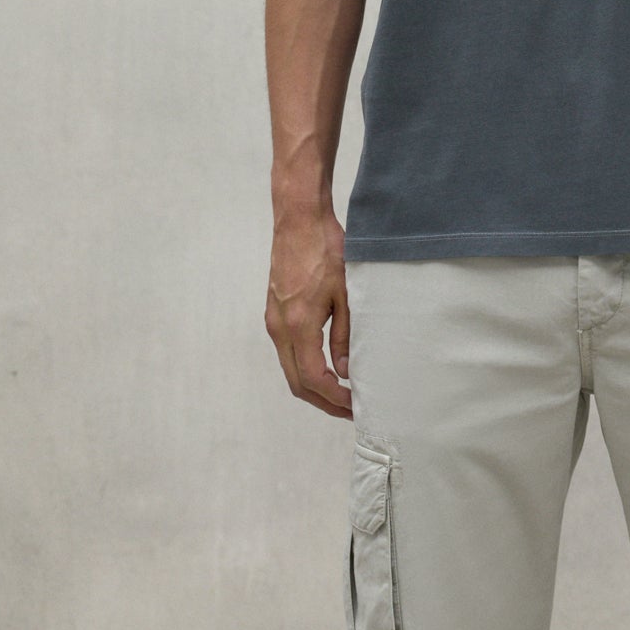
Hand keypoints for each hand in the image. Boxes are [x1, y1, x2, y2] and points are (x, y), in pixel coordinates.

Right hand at [265, 209, 352, 417]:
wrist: (299, 220)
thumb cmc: (325, 249)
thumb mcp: (346, 293)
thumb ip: (345, 334)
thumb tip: (346, 370)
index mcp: (298, 325)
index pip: (313, 379)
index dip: (335, 399)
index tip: (356, 405)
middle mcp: (279, 328)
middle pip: (297, 382)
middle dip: (324, 401)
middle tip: (351, 409)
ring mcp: (273, 321)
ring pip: (290, 369)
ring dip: (314, 386)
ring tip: (343, 392)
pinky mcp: (275, 313)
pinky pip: (288, 352)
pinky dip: (305, 367)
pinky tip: (328, 366)